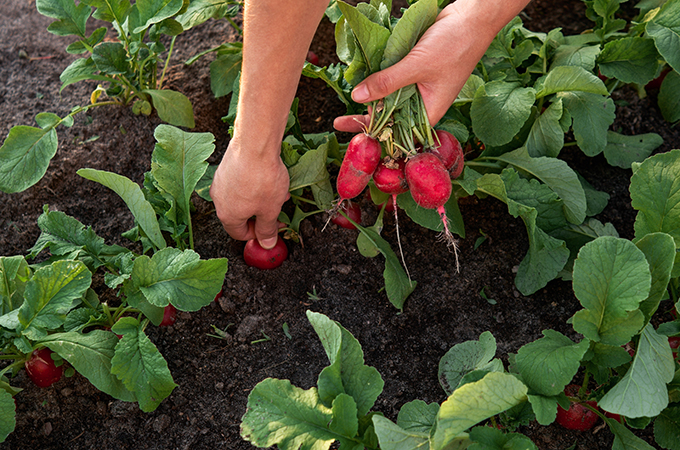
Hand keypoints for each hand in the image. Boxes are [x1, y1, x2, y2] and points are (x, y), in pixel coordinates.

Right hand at [210, 136, 289, 248]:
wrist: (255, 144)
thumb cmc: (262, 178)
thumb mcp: (270, 210)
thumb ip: (267, 229)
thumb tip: (266, 244)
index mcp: (228, 215)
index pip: (239, 234)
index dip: (257, 235)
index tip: (272, 229)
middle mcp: (219, 200)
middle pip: (240, 215)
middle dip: (261, 214)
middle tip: (277, 210)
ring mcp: (220, 182)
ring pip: (242, 198)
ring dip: (260, 199)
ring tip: (278, 192)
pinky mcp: (225, 167)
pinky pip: (240, 182)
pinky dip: (254, 185)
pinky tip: (269, 178)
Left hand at [334, 0, 529, 132]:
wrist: (471, 17)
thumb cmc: (455, 44)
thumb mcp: (416, 66)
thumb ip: (386, 82)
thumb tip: (357, 97)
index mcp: (430, 112)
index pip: (398, 132)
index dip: (375, 136)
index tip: (352, 136)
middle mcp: (423, 103)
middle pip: (391, 118)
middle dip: (367, 119)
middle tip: (338, 121)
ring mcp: (418, 87)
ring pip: (389, 99)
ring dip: (371, 99)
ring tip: (346, 104)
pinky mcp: (413, 71)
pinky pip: (392, 80)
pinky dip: (378, 80)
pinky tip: (361, 81)